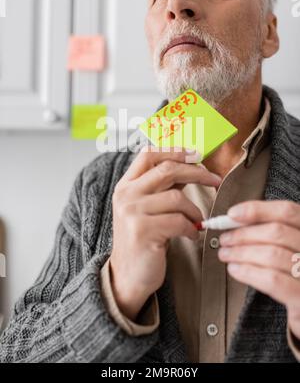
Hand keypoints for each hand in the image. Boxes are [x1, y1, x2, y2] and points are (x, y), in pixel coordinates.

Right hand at [110, 146, 221, 320]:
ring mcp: (132, 213)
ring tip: (196, 222)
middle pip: (167, 170)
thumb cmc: (143, 239)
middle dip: (197, 173)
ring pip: (177, 198)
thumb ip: (163, 186)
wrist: (128, 276)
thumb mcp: (148, 208)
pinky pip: (179, 222)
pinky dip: (191, 228)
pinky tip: (191, 236)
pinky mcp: (142, 232)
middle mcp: (126, 195)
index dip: (174, 151)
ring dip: (194, 211)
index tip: (196, 154)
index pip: (148, 154)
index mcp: (126, 185)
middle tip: (215, 180)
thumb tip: (190, 164)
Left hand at [218, 200, 299, 339]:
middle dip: (243, 234)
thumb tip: (234, 218)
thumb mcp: (286, 248)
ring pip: (272, 254)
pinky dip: (247, 271)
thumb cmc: (291, 276)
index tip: (232, 214)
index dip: (258, 210)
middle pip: (277, 232)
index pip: (288, 211)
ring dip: (241, 252)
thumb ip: (267, 231)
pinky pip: (272, 279)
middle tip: (224, 239)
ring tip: (225, 254)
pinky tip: (234, 269)